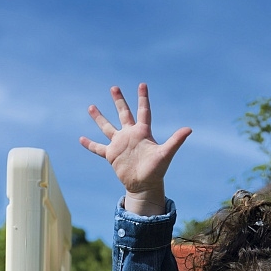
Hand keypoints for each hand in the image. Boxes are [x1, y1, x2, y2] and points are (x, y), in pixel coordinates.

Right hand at [80, 83, 190, 214]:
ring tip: (91, 107)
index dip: (143, 98)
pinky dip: (90, 144)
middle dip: (119, 101)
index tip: (142, 84)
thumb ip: (176, 140)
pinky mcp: (112, 155)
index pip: (143, 111)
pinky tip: (81, 138)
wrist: (144, 186)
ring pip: (107, 127)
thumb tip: (189, 129)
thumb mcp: (166, 154)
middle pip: (124, 114)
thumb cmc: (157, 171)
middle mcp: (130, 135)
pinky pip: (98, 148)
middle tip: (114, 87)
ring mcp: (120, 144)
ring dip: (99, 118)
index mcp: (142, 132)